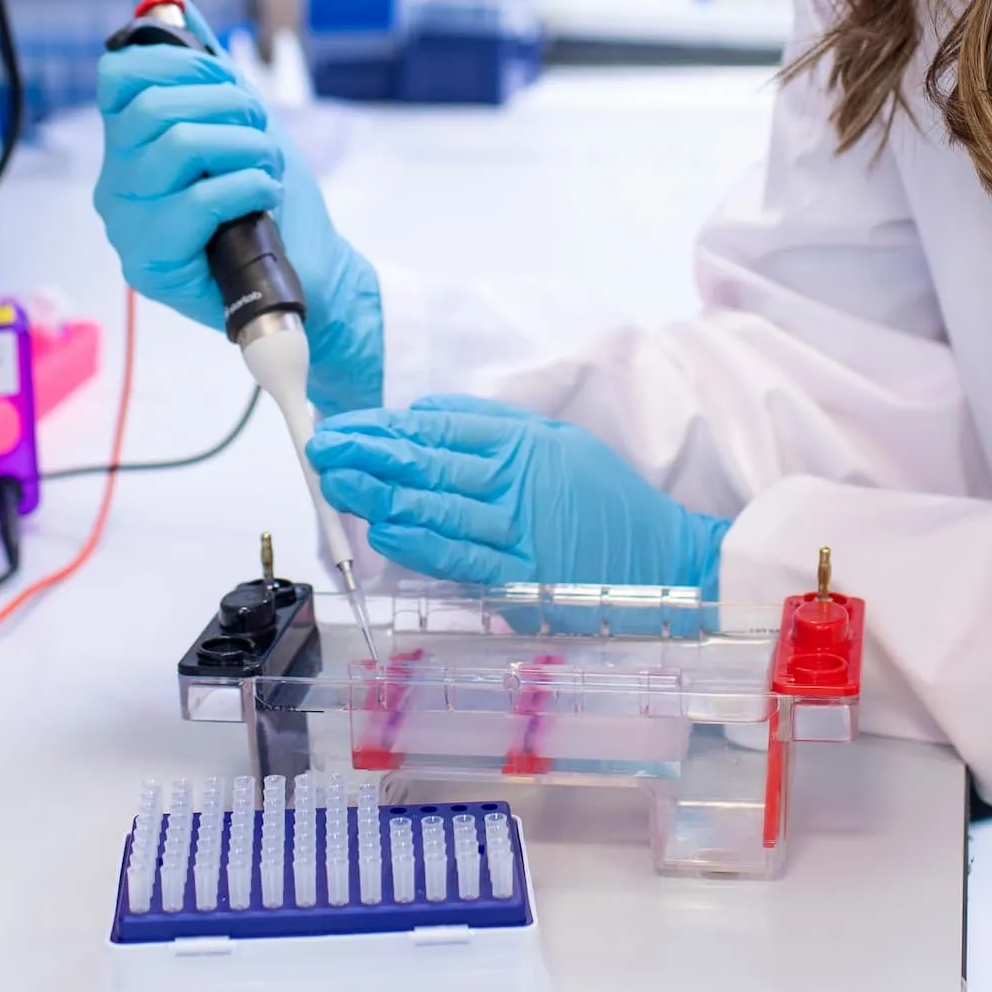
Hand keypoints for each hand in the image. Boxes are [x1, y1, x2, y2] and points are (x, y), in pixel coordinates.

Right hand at [92, 0, 383, 410]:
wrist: (316, 273)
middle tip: (258, 133)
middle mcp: (116, 183)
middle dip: (224, 104)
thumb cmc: (274, 199)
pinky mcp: (151, 263)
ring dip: (243, 147)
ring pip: (176, 143)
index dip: (179, 62)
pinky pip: (197, 198)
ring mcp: (127, 225)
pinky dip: (249, 186)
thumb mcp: (240, 114)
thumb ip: (197, 54)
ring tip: (264, 169)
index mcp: (128, 145)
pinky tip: (264, 200)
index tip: (225, 80)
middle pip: (150, 104)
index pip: (118, 75)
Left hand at [306, 395, 729, 592]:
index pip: (441, 428)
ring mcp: (520, 531)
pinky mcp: (523, 578)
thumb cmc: (606, 502)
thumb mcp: (557, 442)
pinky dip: (419, 545)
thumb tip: (423, 414)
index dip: (387, 427)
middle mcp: (519, 482)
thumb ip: (492, 425)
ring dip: (382, 495)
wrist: (666, 561)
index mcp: (525, 443)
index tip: (347, 425)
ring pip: (439, 507)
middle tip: (325, 447)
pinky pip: (461, 559)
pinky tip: (383, 532)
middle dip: (371, 455)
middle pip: (431, 463)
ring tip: (340, 483)